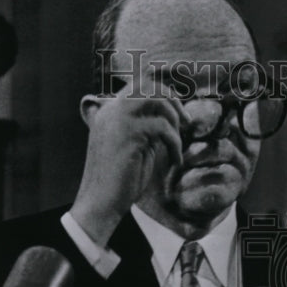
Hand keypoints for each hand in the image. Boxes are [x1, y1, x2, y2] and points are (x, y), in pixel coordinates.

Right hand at [70, 81, 188, 246]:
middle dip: (172, 98)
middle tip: (186, 122)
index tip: (179, 114)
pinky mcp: (128, 132)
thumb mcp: (137, 147)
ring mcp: (117, 118)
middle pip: (147, 83)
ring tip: (178, 144)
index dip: (162, 92)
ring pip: (155, 98)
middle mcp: (111, 110)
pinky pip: (162, 126)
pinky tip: (175, 160)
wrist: (100, 203)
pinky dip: (175, 143)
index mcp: (109, 111)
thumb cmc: (119, 180)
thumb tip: (173, 118)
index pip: (138, 85)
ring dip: (175, 119)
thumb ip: (148, 129)